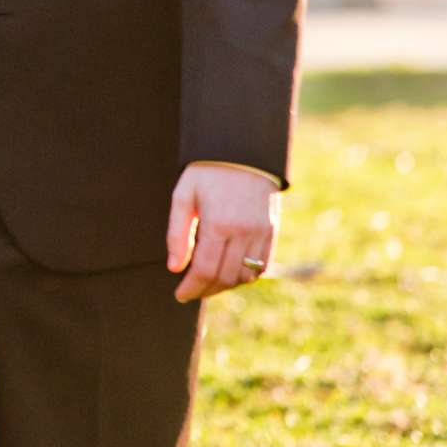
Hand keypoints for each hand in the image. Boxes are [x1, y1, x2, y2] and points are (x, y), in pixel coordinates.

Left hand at [166, 163, 278, 302]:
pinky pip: (261, 266)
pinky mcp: (271, 231)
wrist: (243, 151)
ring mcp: (261, 233)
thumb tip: (174, 268)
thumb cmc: (207, 172)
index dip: (191, 288)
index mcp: (219, 224)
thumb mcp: (184, 195)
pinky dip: (245, 277)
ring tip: (207, 284)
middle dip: (205, 290)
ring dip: (225, 286)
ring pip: (244, 276)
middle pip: (224, 278)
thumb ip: (177, 233)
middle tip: (191, 292)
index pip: (204, 270)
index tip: (180, 295)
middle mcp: (243, 232)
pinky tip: (230, 274)